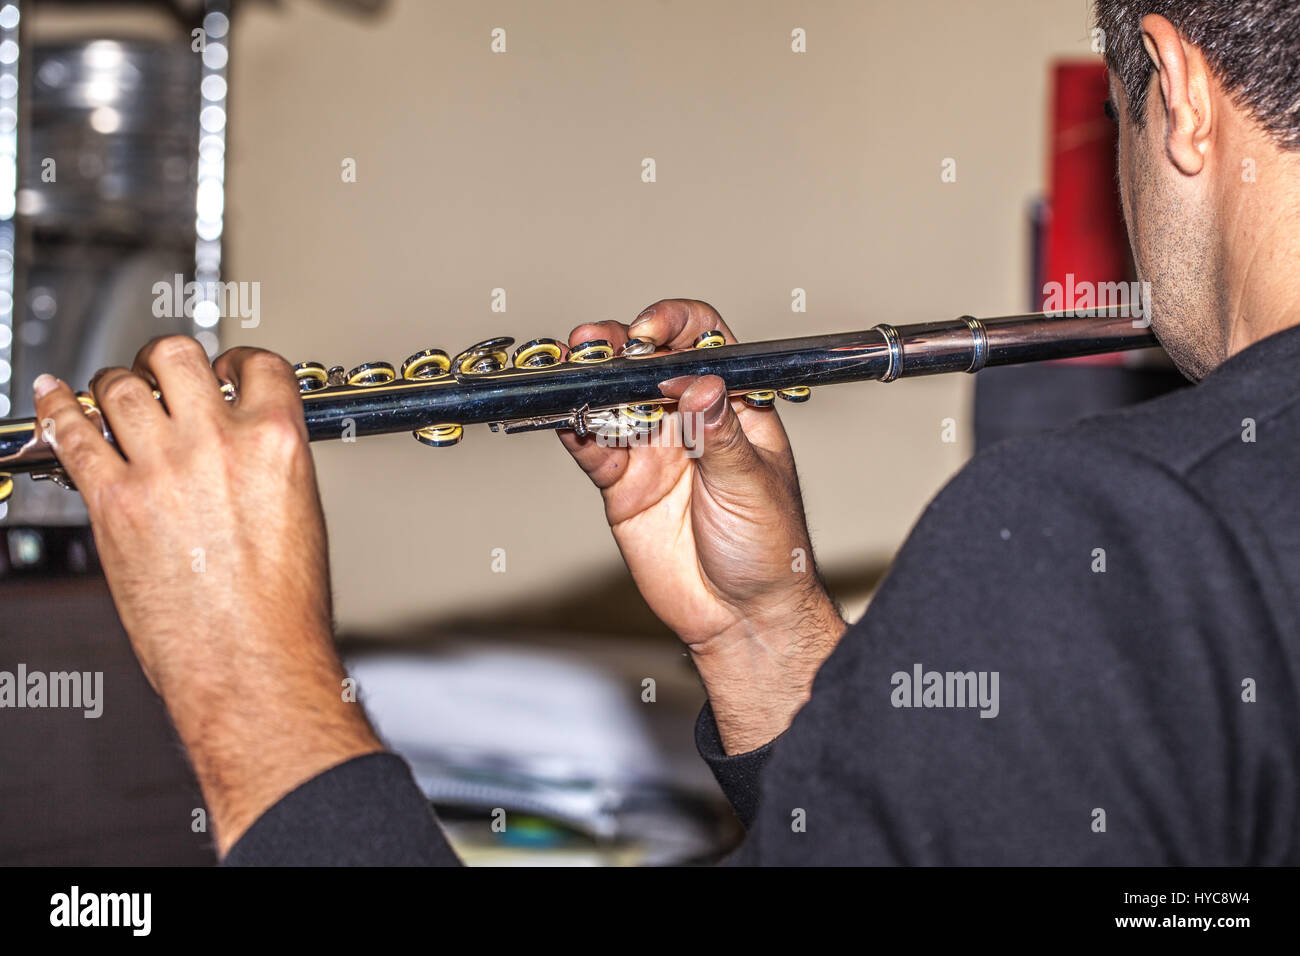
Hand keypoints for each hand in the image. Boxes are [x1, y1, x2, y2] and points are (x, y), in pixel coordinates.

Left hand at [32, 337, 380, 854]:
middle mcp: (216, 444)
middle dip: (167, 360)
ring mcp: (160, 470)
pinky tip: (54, 396)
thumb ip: (269, 463)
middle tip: (164, 375)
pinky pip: (73, 434)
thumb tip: (245, 444)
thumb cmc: (283, 608)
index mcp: (275, 443)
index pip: (256, 365)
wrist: (250, 662)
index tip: (227, 371)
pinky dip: (58, 407)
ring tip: (116, 392)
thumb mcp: (302, 513)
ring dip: (117, 382)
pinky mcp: (114, 503)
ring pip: (121, 386)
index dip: (237, 362)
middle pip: (176, 356)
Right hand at [561, 300, 846, 751]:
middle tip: (600, 346)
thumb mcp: (752, 486)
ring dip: (590, 380)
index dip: (677, 325)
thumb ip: (720, 435)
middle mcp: (689, 420)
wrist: (740, 617)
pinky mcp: (622, 483)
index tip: (653, 332)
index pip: (706, 342)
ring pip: (613, 398)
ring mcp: (653, 449)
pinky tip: (568, 421)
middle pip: (648, 362)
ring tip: (575, 374)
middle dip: (620, 347)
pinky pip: (592, 446)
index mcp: (735, 408)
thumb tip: (700, 384)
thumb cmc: (769, 551)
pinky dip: (575, 429)